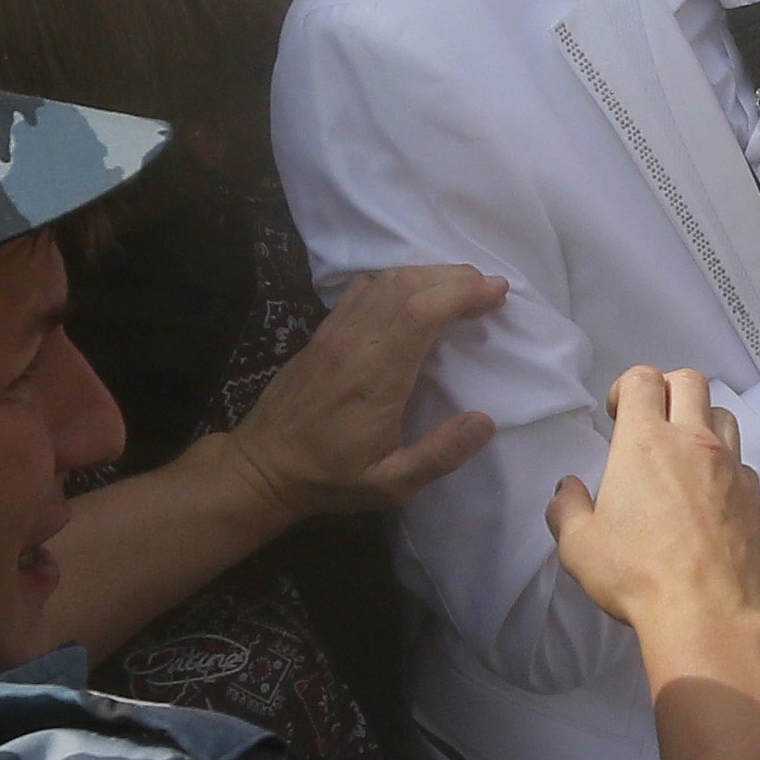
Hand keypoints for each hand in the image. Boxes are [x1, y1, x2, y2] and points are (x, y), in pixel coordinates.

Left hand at [219, 265, 504, 519]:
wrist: (262, 467)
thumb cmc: (330, 478)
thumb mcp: (390, 484)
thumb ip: (439, 456)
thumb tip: (484, 421)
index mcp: (375, 376)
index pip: (421, 312)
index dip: (462, 293)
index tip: (496, 293)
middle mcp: (354, 343)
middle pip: (407, 285)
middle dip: (454, 278)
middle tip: (489, 289)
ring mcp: (334, 333)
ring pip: (384, 281)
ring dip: (428, 275)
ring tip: (461, 288)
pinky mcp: (322, 332)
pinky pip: (362, 290)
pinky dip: (396, 281)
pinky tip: (413, 294)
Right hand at [548, 368, 759, 636]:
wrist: (709, 613)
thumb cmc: (638, 575)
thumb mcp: (579, 546)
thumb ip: (568, 509)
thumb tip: (569, 490)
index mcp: (646, 442)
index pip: (642, 380)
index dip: (626, 387)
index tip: (616, 414)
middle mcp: (695, 443)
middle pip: (691, 382)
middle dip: (668, 389)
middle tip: (652, 421)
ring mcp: (733, 469)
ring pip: (725, 416)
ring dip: (703, 422)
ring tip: (685, 455)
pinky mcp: (757, 499)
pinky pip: (743, 465)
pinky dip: (726, 468)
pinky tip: (712, 498)